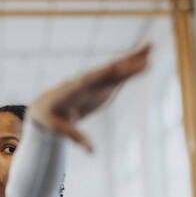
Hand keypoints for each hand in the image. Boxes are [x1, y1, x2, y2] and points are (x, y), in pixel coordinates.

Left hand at [28, 44, 150, 152]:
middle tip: (144, 58)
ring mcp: (95, 82)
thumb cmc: (48, 118)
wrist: (44, 107)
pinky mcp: (102, 86)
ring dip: (132, 58)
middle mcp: (86, 82)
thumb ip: (74, 136)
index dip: (102, 74)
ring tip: (151, 46)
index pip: (89, 81)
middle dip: (124, 65)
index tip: (116, 67)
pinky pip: (119, 75)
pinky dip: (132, 67)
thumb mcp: (58, 129)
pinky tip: (146, 60)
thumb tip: (91, 151)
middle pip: (107, 72)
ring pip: (116, 69)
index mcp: (72, 90)